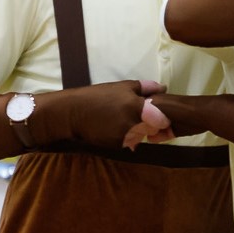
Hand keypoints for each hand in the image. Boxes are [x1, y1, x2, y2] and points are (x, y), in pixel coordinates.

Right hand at [30, 79, 166, 149]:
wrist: (71, 113)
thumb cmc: (96, 96)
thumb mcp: (120, 87)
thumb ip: (144, 88)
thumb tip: (162, 87)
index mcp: (136, 107)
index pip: (162, 119)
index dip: (162, 117)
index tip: (157, 113)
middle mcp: (133, 124)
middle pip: (152, 128)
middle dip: (149, 123)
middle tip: (136, 114)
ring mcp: (125, 136)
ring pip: (141, 135)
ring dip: (138, 130)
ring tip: (122, 119)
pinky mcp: (117, 145)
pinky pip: (129, 141)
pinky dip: (126, 136)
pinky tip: (114, 127)